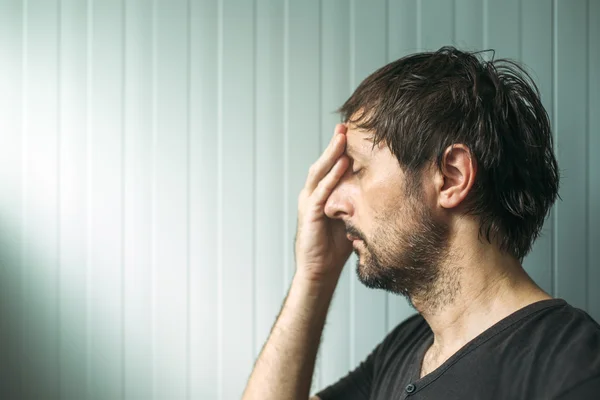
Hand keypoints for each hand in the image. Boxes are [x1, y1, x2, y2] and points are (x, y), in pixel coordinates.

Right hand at [295, 124, 352, 281]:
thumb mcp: (351, 217)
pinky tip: (341, 164)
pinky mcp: (310, 214)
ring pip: (320, 172)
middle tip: (346, 126)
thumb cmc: (336, 247)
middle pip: (325, 163)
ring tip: (341, 138)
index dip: (342, 150)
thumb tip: (385, 190)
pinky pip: (321, 192)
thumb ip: (359, 202)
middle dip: (335, 144)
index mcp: (324, 194)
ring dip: (331, 154)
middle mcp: (314, 194)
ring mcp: (309, 202)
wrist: (320, 271)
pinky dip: (331, 177)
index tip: (355, 132)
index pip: (333, 167)